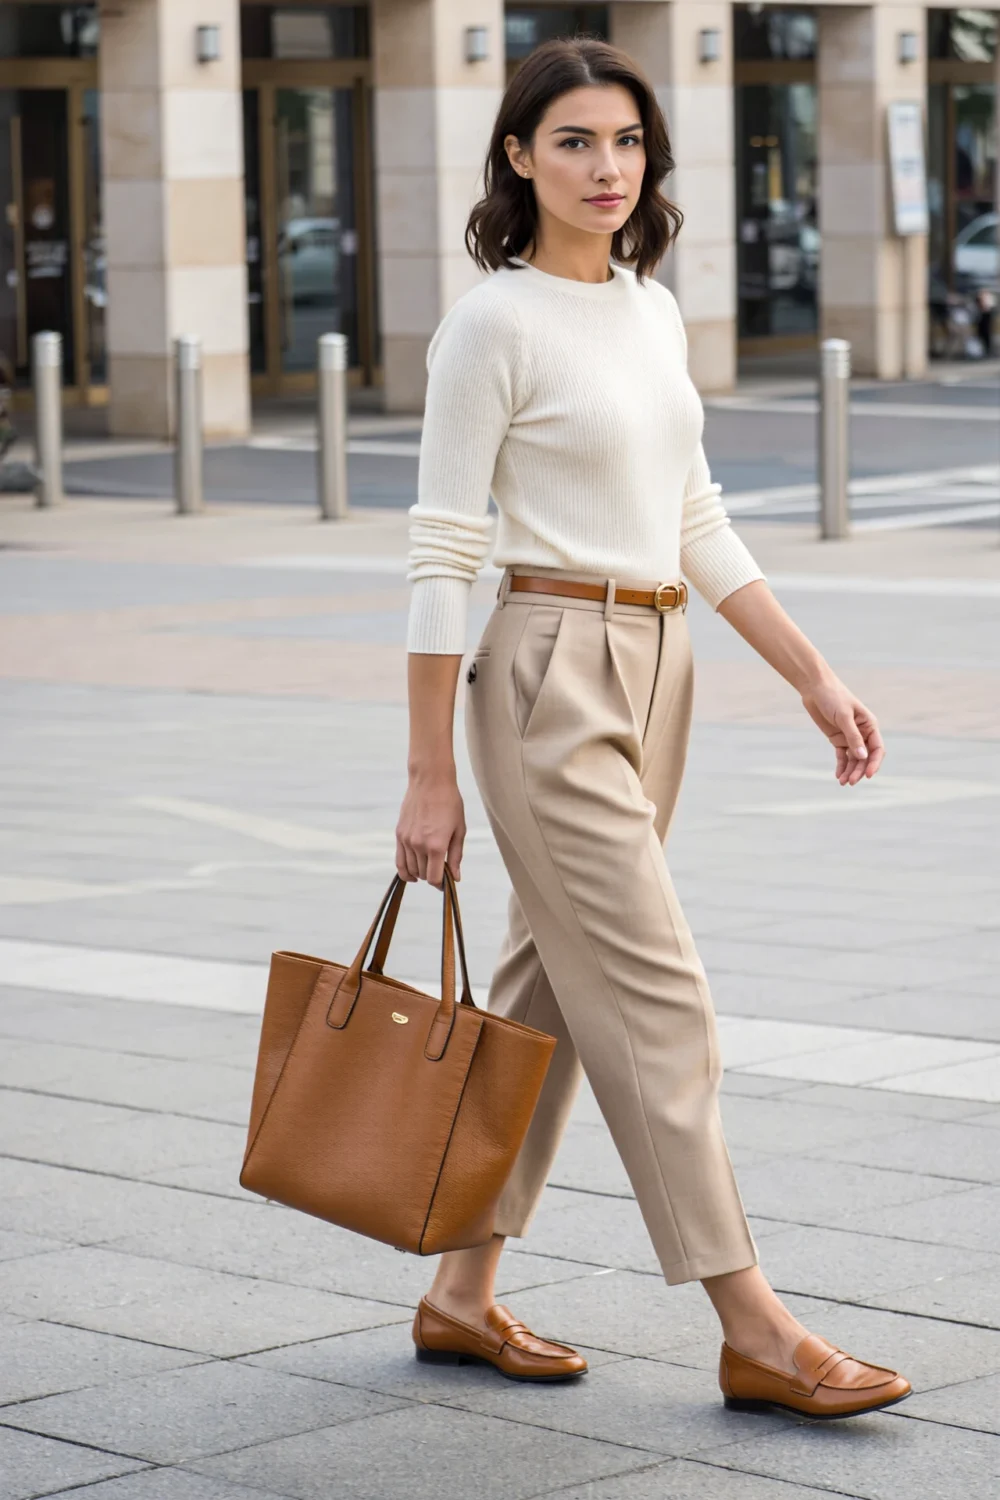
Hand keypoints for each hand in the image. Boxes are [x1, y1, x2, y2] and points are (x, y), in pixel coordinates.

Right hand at [395, 769, 465, 887]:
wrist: (430, 782)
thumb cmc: (449, 803)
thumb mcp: (459, 830)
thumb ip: (455, 856)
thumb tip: (455, 877)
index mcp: (436, 845)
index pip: (433, 878)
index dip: (441, 884)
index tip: (446, 882)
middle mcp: (418, 845)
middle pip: (423, 874)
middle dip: (432, 876)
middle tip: (441, 870)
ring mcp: (406, 840)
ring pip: (411, 869)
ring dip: (420, 873)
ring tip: (430, 867)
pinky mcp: (399, 834)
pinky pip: (399, 860)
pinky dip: (405, 870)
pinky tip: (412, 874)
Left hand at [800, 673, 884, 785]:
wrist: (815, 688)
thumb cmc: (833, 697)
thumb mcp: (844, 716)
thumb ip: (853, 737)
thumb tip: (862, 757)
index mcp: (870, 725)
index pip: (877, 748)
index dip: (874, 763)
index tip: (869, 775)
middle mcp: (862, 733)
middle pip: (865, 757)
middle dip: (859, 770)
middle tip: (850, 782)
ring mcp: (850, 737)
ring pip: (853, 759)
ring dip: (850, 771)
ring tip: (843, 782)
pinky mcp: (837, 739)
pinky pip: (842, 756)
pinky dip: (841, 766)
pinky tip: (838, 776)